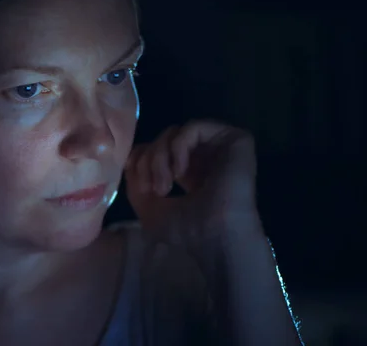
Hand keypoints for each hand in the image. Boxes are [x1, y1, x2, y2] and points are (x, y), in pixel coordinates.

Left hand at [124, 120, 262, 252]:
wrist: (218, 239)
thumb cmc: (188, 232)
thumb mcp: (150, 208)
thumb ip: (137, 182)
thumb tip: (131, 159)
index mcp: (189, 171)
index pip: (158, 147)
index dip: (140, 158)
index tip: (138, 184)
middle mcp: (205, 157)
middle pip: (162, 139)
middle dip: (148, 161)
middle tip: (153, 189)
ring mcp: (220, 147)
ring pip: (175, 132)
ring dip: (159, 156)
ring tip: (164, 186)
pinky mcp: (234, 139)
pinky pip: (194, 126)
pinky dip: (178, 146)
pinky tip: (180, 172)